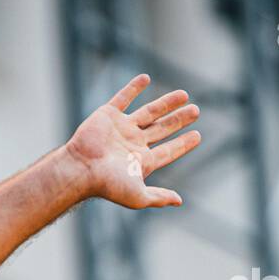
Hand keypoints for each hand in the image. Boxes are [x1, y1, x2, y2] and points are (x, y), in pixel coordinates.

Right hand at [65, 73, 200, 208]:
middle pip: (162, 129)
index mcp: (141, 161)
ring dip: (166, 103)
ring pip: (149, 112)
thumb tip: (179, 201)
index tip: (197, 136)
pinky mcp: (108, 115)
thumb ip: (159, 197)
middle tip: (196, 111)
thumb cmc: (108, 185)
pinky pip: (123, 98)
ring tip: (185, 94)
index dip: (183, 144)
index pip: (168, 151)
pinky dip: (133, 88)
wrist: (82, 168)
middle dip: (178, 120)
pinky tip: (146, 78)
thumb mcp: (139, 196)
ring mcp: (121, 128)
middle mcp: (133, 143)